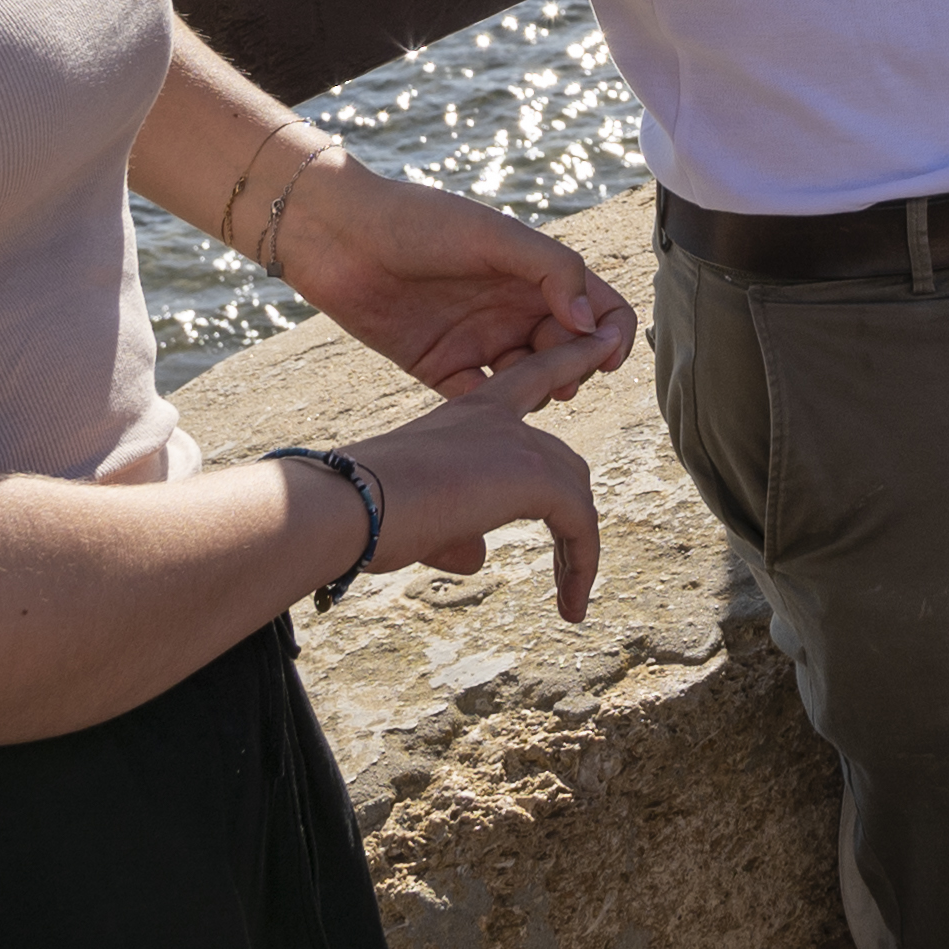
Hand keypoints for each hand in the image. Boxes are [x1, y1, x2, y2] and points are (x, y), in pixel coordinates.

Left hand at [275, 153, 638, 401]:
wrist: (338, 236)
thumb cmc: (417, 221)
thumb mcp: (493, 234)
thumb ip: (550, 270)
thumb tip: (590, 321)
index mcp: (533, 273)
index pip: (598, 306)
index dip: (612, 333)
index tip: (604, 357)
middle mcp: (512, 308)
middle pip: (569, 351)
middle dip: (576, 369)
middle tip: (560, 382)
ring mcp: (478, 340)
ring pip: (530, 381)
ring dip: (540, 394)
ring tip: (530, 396)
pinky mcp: (440, 367)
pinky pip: (480, 399)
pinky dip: (493, 411)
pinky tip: (488, 411)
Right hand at [343, 349, 606, 621]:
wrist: (345, 505)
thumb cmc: (361, 512)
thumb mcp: (417, 518)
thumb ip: (456, 531)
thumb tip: (479, 556)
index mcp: (468, 412)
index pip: (532, 376)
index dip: (570, 359)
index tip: (603, 339)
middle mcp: (499, 418)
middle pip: (560, 460)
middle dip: (568, 509)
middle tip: (571, 562)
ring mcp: (518, 444)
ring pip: (575, 494)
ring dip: (578, 551)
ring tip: (571, 602)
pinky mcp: (532, 477)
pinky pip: (581, 524)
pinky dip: (583, 565)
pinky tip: (571, 608)